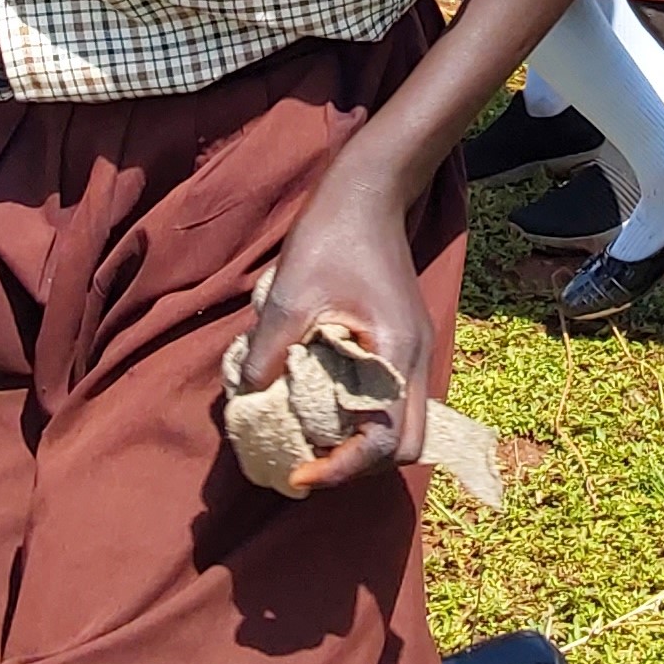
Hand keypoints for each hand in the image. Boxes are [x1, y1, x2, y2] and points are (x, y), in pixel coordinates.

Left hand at [237, 143, 432, 486]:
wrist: (368, 189)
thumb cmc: (331, 236)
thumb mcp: (289, 295)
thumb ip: (268, 353)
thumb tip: (248, 401)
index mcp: (395, 354)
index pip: (384, 443)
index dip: (341, 470)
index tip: (298, 474)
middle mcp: (416, 360)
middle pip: (405, 446)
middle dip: (357, 466)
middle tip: (308, 463)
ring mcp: (414, 350)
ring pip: (404, 424)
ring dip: (362, 442)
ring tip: (314, 439)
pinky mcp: (403, 340)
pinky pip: (392, 398)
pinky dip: (363, 415)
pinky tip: (324, 401)